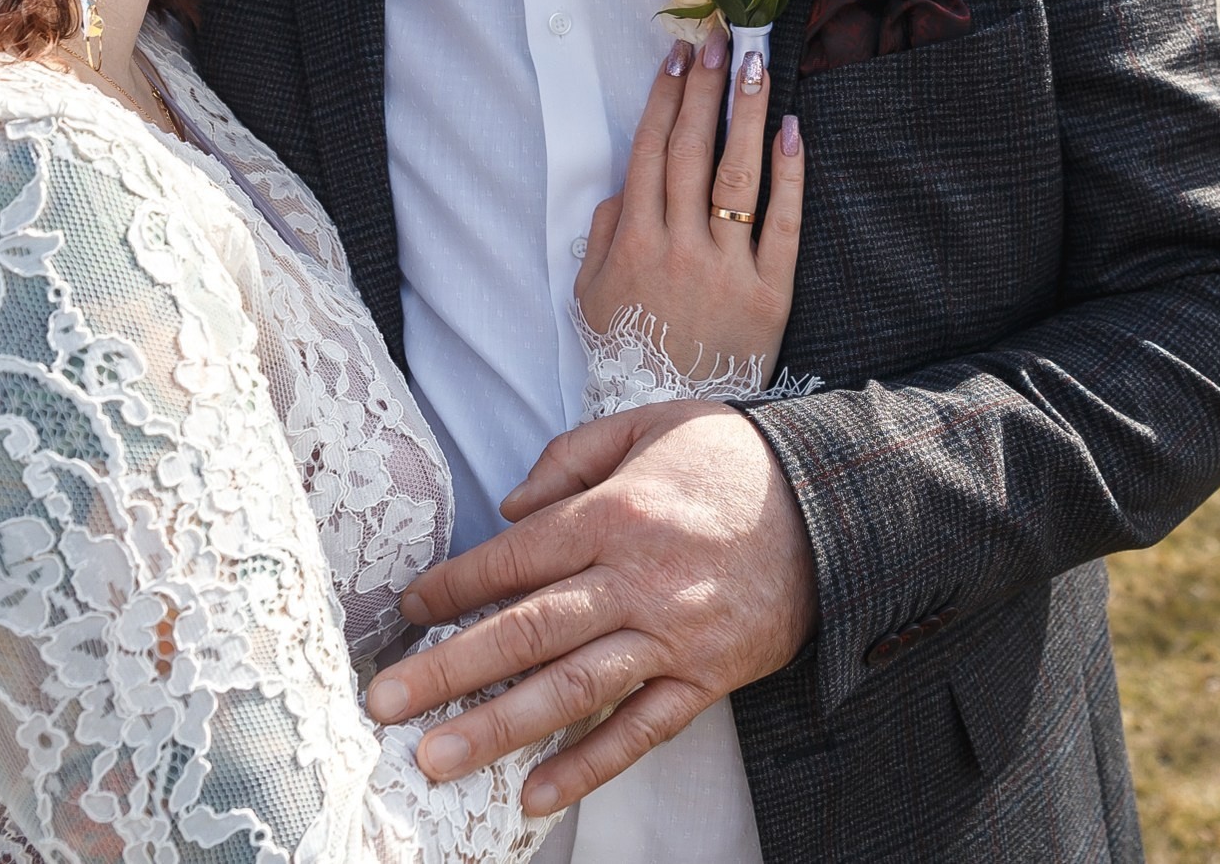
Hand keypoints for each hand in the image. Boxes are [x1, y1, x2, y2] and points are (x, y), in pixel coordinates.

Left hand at [365, 399, 816, 815]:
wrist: (835, 503)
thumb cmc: (732, 458)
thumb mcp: (649, 424)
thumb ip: (570, 458)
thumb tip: (508, 511)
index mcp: (616, 513)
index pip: (513, 557)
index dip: (454, 585)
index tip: (407, 609)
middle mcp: (637, 579)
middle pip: (527, 630)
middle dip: (448, 669)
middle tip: (384, 703)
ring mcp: (673, 635)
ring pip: (572, 688)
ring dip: (499, 727)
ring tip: (437, 760)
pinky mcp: (707, 676)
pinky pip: (641, 729)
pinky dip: (589, 765)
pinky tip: (535, 795)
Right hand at [575, 26, 805, 379]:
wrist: (675, 414)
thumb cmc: (630, 349)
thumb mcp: (592, 293)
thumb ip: (604, 231)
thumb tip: (625, 179)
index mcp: (634, 243)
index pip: (649, 151)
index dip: (662, 98)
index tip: (675, 56)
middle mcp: (679, 247)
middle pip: (691, 150)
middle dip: (704, 88)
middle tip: (717, 37)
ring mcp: (727, 269)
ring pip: (736, 175)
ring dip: (745, 114)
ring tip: (755, 65)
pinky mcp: (770, 293)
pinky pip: (782, 224)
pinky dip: (789, 175)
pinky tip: (792, 130)